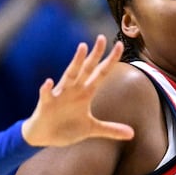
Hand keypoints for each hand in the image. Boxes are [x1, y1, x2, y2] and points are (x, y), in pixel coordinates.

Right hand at [20, 35, 135, 146]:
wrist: (43, 136)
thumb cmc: (66, 128)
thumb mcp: (91, 129)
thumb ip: (110, 129)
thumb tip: (132, 134)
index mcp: (85, 94)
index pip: (100, 74)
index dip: (110, 61)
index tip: (120, 45)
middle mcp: (74, 90)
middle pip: (86, 69)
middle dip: (95, 54)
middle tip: (102, 38)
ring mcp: (60, 95)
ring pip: (69, 75)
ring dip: (76, 62)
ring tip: (82, 48)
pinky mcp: (46, 104)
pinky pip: (46, 95)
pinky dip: (46, 89)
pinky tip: (48, 83)